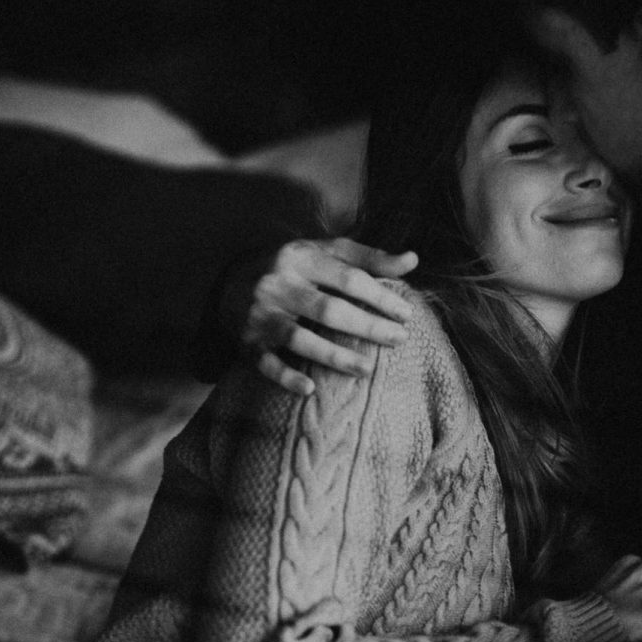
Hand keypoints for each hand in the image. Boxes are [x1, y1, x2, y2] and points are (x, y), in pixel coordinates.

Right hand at [242, 239, 418, 394]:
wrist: (228, 282)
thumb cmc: (293, 269)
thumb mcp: (324, 253)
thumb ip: (367, 258)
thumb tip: (412, 260)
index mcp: (300, 258)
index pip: (348, 278)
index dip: (380, 296)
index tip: (407, 313)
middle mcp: (278, 284)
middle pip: (329, 310)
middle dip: (367, 326)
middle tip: (399, 340)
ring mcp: (261, 315)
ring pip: (300, 338)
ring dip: (335, 356)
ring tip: (368, 370)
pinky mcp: (247, 343)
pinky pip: (267, 363)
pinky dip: (286, 377)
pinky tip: (310, 388)